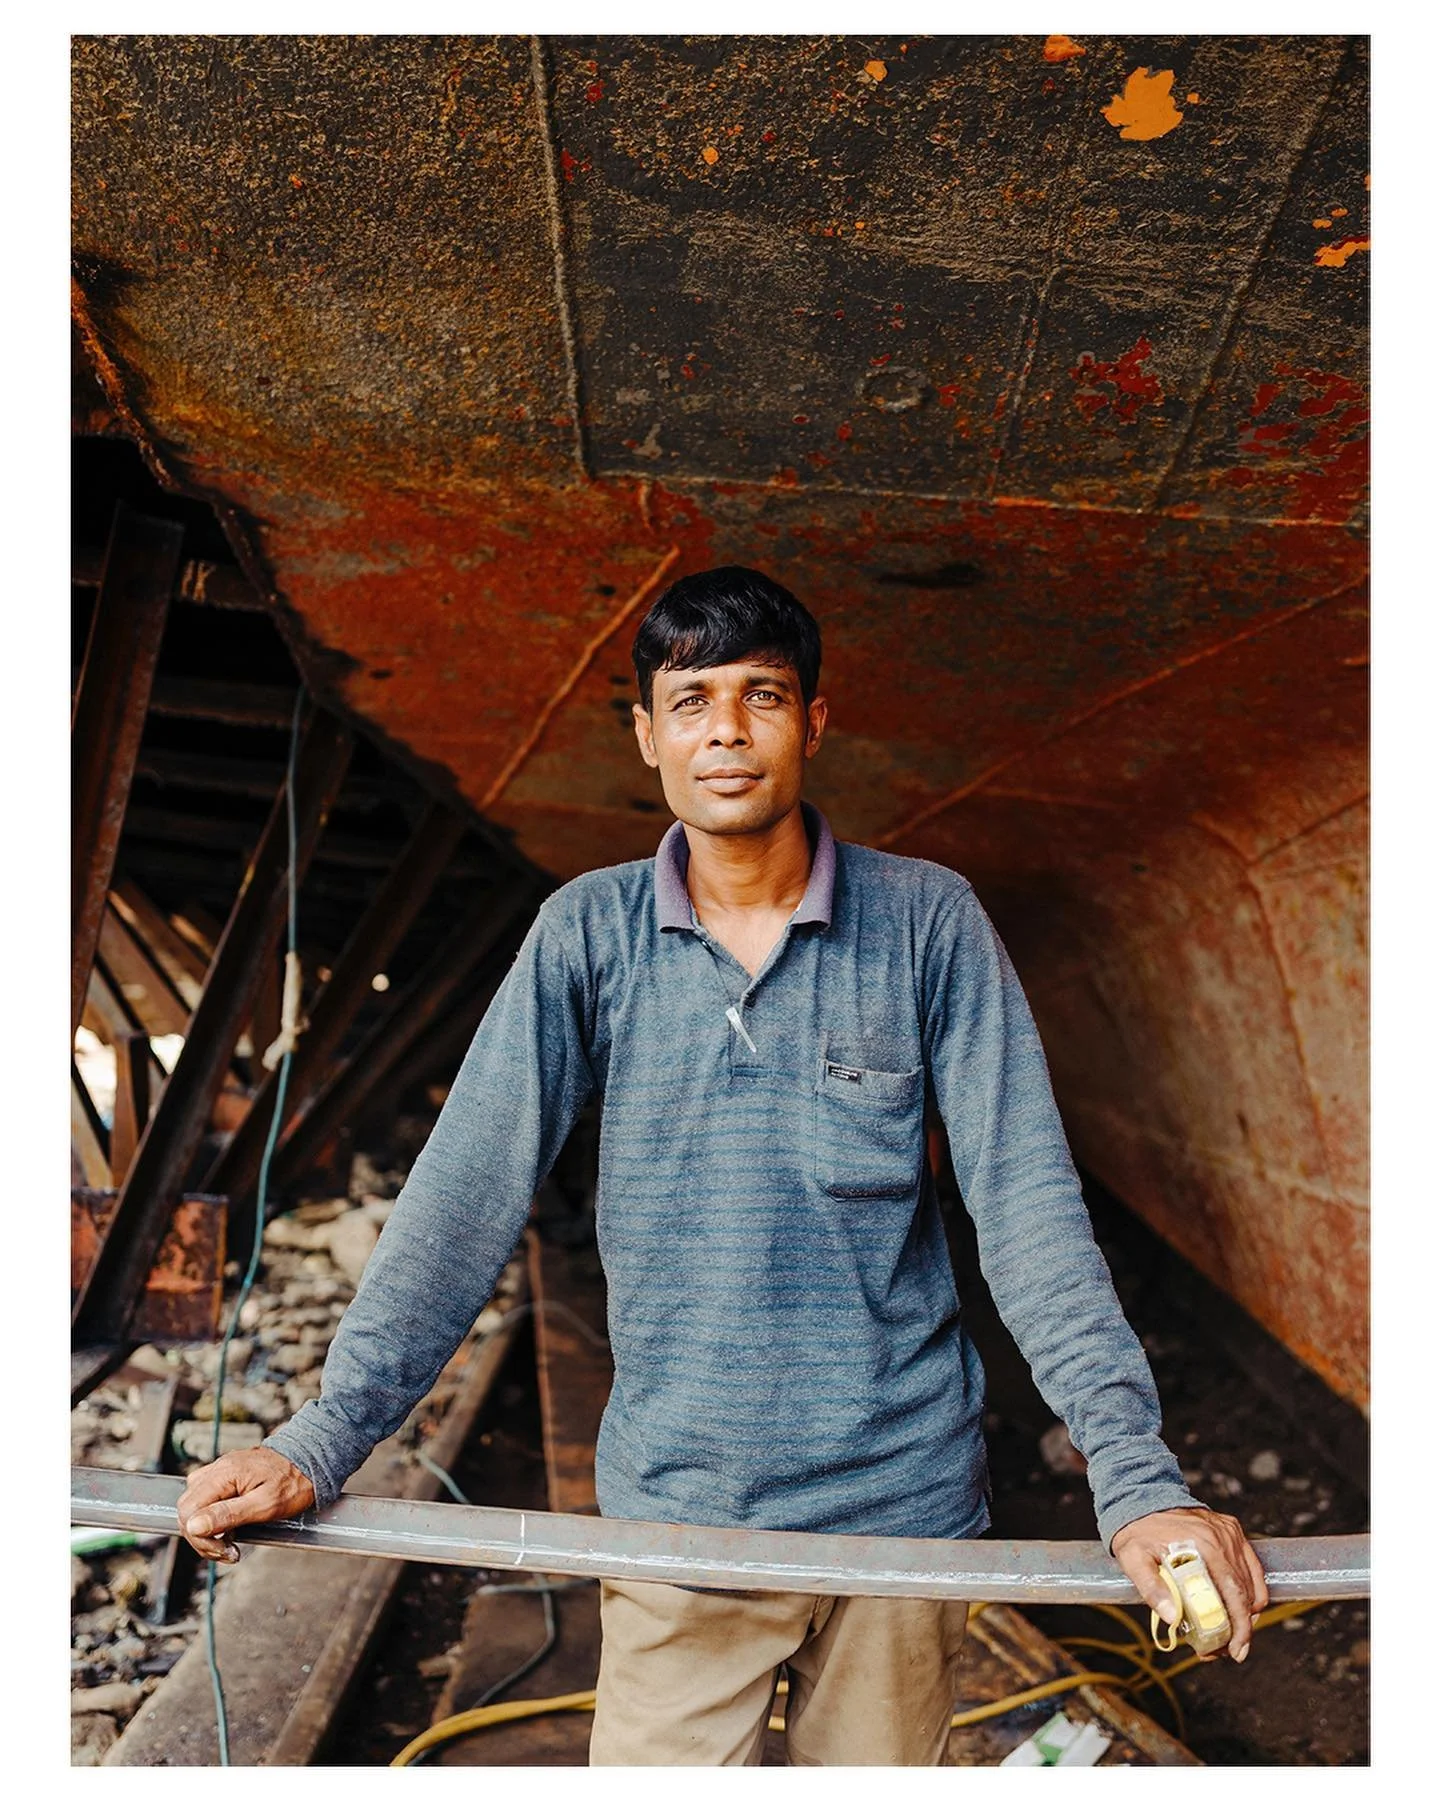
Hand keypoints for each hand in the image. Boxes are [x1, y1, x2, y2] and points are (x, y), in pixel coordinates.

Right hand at [176, 1446, 315, 1562]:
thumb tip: (194, 1526)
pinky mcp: (228, 1477)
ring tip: (230, 1542)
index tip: (224, 1550)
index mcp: (224, 1474)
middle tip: (228, 1552)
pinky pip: (207, 1499)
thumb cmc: (294, 1482)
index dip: (200, 1538)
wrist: (312, 1459)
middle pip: (187, 1509)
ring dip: (206, 1530)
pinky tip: (231, 1527)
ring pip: (194, 1505)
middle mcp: (218, 1470)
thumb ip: (228, 1514)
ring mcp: (222, 1472)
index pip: (188, 1511)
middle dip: (202, 1538)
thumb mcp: (265, 1504)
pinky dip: (213, 1518)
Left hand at [1111, 1508, 1268, 1663]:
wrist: (1141, 1498)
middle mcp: (1222, 1538)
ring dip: (1246, 1612)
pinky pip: (1251, 1567)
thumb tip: (1171, 1618)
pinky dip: (1251, 1590)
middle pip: (1245, 1592)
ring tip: (1232, 1633)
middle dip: (1243, 1627)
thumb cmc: (1137, 1530)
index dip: (1238, 1626)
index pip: (1232, 1593)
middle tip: (1233, 1650)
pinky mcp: (1231, 1530)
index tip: (1235, 1649)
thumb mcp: (1133, 1559)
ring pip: (1252, 1583)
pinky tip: (1241, 1608)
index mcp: (1202, 1545)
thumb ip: (1151, 1588)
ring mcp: (1229, 1533)